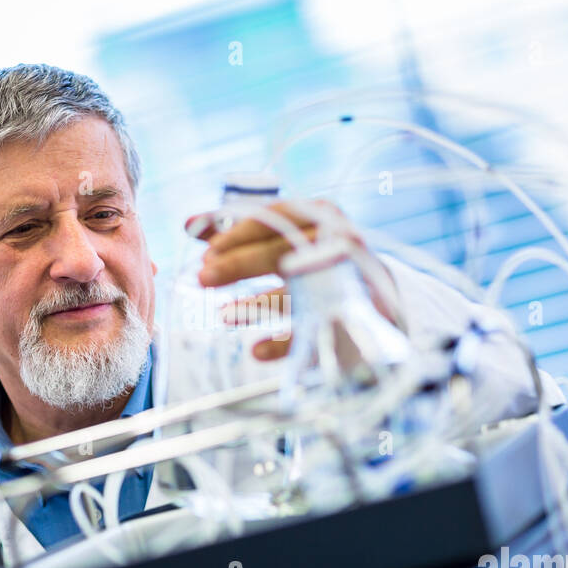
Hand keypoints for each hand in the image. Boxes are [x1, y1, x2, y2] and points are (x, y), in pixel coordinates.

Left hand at [184, 199, 394, 360]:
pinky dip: (284, 344)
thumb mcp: (283, 239)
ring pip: (299, 292)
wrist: (378, 293)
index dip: (237, 231)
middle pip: (284, 252)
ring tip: (223, 316)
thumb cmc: (316, 260)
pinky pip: (315, 333)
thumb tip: (189, 224)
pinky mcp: (354, 318)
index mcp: (321, 215)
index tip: (205, 247)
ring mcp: (349, 280)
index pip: (275, 216)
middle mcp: (338, 243)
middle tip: (202, 278)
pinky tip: (257, 351)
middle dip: (240, 265)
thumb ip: (239, 232)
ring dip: (258, 305)